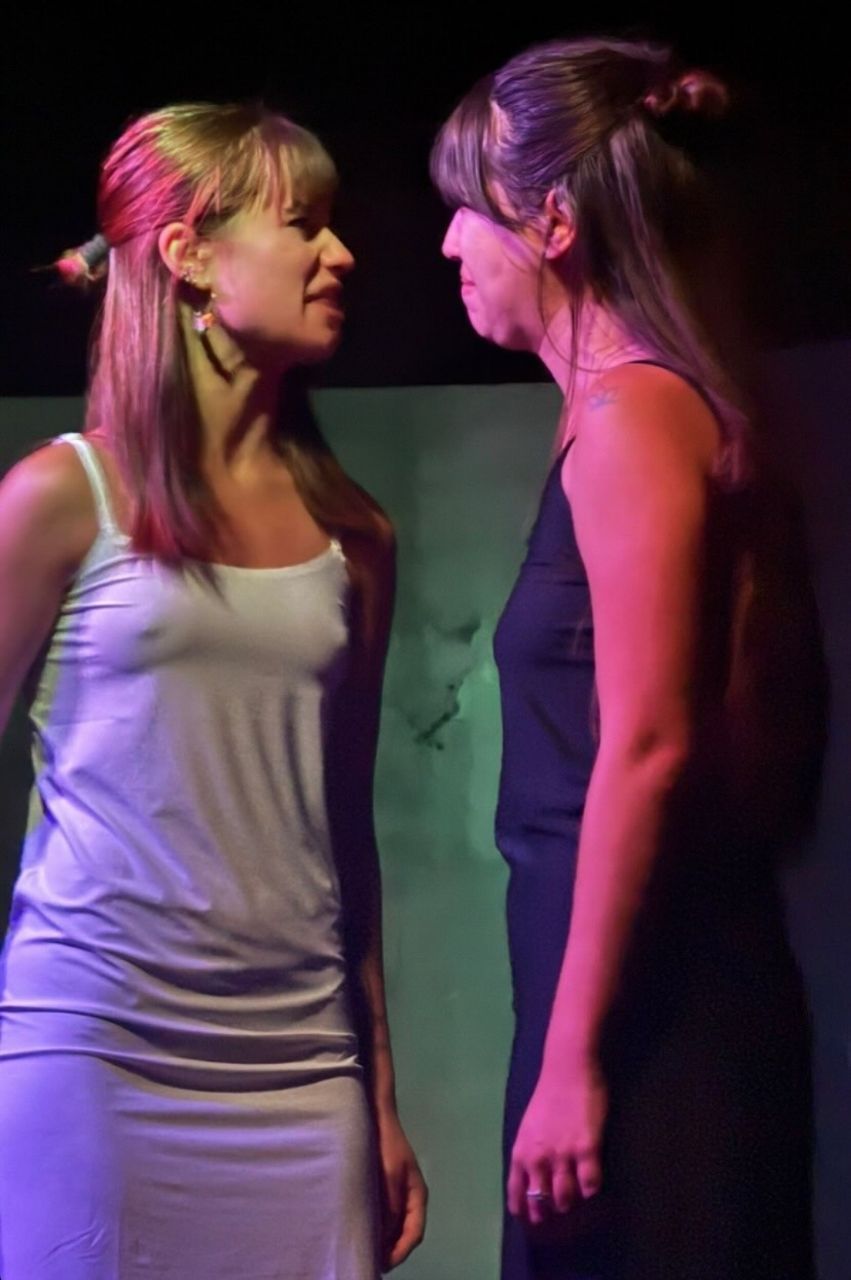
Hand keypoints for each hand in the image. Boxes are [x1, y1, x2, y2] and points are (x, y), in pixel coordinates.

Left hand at [376, 1109, 427, 1269]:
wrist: (376, 1116)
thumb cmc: (385, 1145)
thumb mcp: (390, 1175)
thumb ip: (391, 1206)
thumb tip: (386, 1236)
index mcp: (417, 1195)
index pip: (414, 1233)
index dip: (400, 1251)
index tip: (382, 1264)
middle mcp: (409, 1197)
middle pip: (405, 1232)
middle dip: (391, 1250)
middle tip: (371, 1263)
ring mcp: (397, 1192)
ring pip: (394, 1225)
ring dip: (383, 1239)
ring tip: (365, 1251)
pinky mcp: (384, 1187)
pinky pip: (384, 1214)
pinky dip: (377, 1226)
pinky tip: (362, 1230)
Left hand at [507, 1056, 606, 1226]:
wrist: (567, 1069)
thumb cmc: (548, 1096)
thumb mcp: (528, 1127)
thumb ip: (529, 1153)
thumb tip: (532, 1179)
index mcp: (521, 1152)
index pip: (517, 1194)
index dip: (525, 1210)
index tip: (532, 1219)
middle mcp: (538, 1158)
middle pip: (541, 1201)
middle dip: (548, 1212)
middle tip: (558, 1212)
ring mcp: (562, 1154)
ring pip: (565, 1198)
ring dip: (570, 1202)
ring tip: (576, 1197)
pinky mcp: (586, 1148)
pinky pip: (590, 1184)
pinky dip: (592, 1190)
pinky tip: (593, 1184)